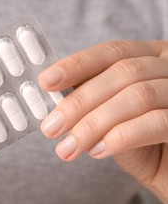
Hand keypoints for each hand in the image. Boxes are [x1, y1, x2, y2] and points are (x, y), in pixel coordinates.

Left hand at [39, 41, 167, 197]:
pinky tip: (98, 151)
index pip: (111, 52)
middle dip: (79, 102)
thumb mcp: (111, 117)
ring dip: (94, 124)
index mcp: (149, 57)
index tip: (46, 82)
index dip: (76, 64)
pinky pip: (156, 122)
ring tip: (68, 148)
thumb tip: (53, 102)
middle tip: (51, 127)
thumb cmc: (142, 144)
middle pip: (122, 73)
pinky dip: (120, 136)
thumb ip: (91, 103)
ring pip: (137, 96)